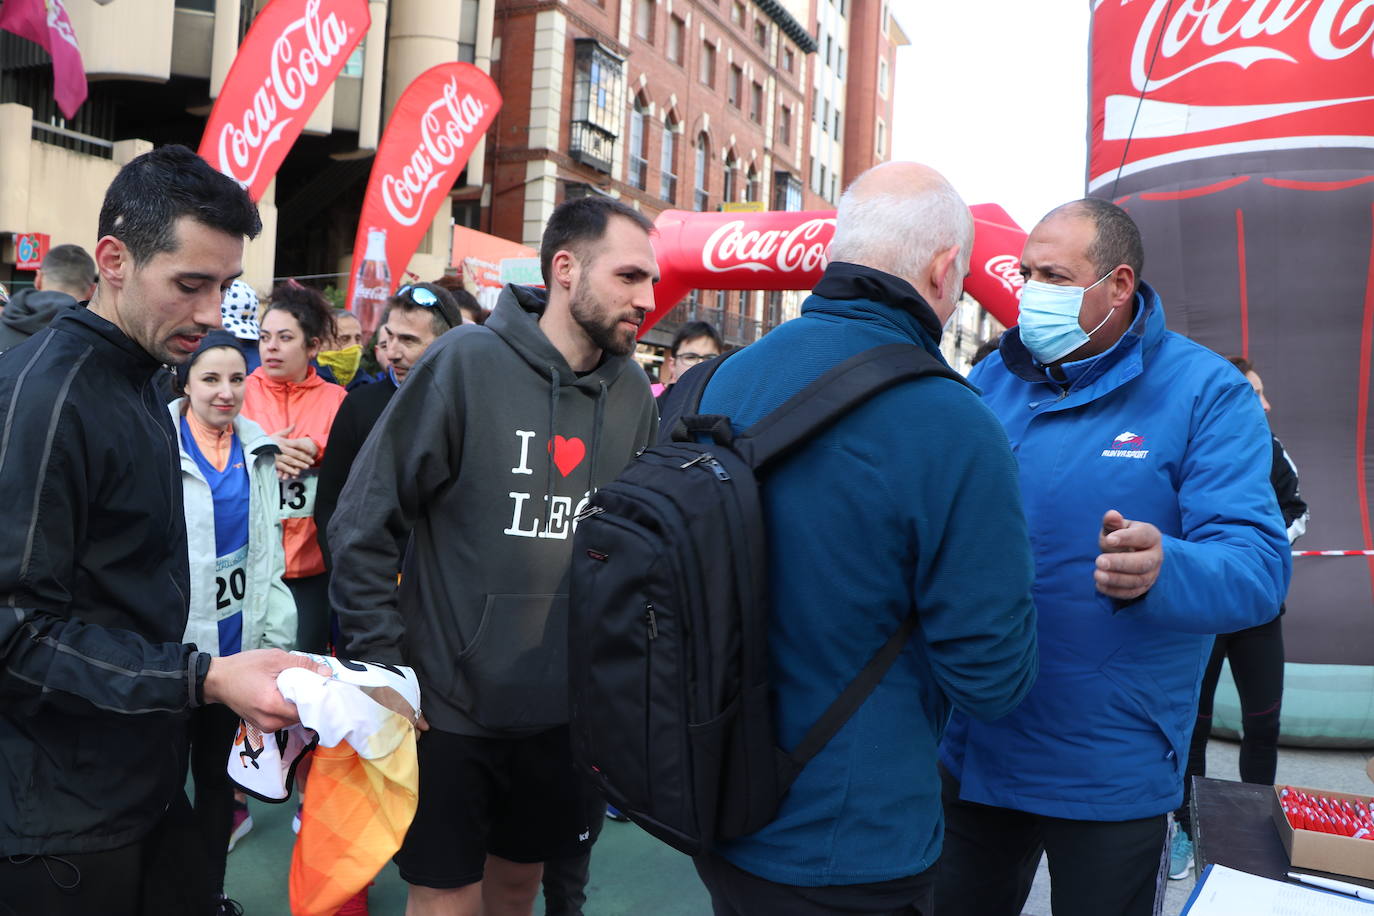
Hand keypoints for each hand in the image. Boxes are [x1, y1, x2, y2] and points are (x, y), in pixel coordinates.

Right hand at [202, 649, 330, 732]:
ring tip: (299, 687)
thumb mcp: (274, 659)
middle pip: (303, 716)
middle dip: (311, 701)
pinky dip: (290, 708)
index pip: (308, 709)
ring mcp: (266, 727)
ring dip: (301, 705)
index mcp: (272, 705)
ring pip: (295, 719)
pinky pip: (285, 719)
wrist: (217, 680)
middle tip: (314, 683)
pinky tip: (288, 695)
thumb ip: (302, 665)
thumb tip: (327, 673)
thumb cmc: (243, 667)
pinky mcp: (263, 726)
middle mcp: (270, 722)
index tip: (326, 685)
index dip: (320, 697)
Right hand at [269, 426, 317, 478]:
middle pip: (296, 454)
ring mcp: (277, 456)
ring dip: (300, 464)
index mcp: (283, 442)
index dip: (305, 448)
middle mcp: (281, 449)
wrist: (254, 447)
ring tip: (307, 467)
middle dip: (305, 458)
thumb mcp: (277, 434)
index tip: (311, 451)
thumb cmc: (267, 441)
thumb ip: (287, 430)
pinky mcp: (273, 463)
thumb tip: (294, 424)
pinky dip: (290, 470)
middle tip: (312, 461)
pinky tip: (296, 472)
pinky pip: (283, 467)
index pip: (297, 444)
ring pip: (291, 461)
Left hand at [1095, 509, 1162, 599]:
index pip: (1142, 536)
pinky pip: (1131, 593)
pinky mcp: (1143, 587)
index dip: (1126, 538)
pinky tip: (1099, 585)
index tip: (1109, 539)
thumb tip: (1112, 515)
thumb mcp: (1116, 527)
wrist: (1130, 553)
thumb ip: (1112, 522)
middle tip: (1099, 561)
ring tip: (1097, 575)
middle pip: (1143, 563)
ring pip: (1137, 580)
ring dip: (1116, 579)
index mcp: (1151, 536)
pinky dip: (1115, 591)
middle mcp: (1155, 556)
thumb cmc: (1120, 537)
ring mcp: (1151, 574)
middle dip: (1120, 563)